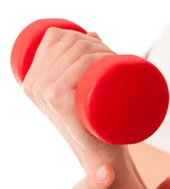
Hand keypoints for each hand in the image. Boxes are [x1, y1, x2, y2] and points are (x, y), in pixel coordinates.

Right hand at [21, 28, 116, 164]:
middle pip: (69, 41)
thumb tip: (92, 32)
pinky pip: (80, 64)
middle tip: (116, 59)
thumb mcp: (81, 88)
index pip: (54, 36)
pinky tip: (110, 61)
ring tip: (118, 62)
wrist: (101, 155)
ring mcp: (44, 91)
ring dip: (103, 48)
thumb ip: (80, 62)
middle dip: (98, 42)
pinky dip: (98, 57)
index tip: (103, 49)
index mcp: (31, 79)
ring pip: (78, 50)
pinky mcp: (58, 99)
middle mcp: (33, 83)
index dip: (82, 35)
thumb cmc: (95, 122)